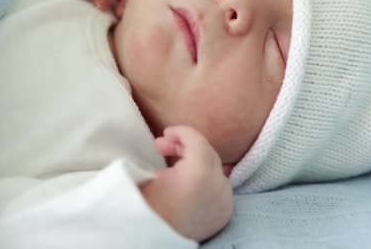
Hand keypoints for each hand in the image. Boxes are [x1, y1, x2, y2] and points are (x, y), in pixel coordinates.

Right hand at [140, 126, 233, 241]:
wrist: (153, 242)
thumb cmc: (145, 210)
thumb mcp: (148, 175)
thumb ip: (166, 153)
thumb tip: (168, 144)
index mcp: (200, 175)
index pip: (197, 141)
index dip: (181, 133)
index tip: (165, 133)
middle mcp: (219, 187)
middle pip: (207, 154)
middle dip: (184, 146)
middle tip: (161, 147)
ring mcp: (225, 202)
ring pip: (214, 169)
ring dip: (194, 162)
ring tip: (170, 167)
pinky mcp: (225, 214)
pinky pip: (217, 187)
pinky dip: (203, 178)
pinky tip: (184, 182)